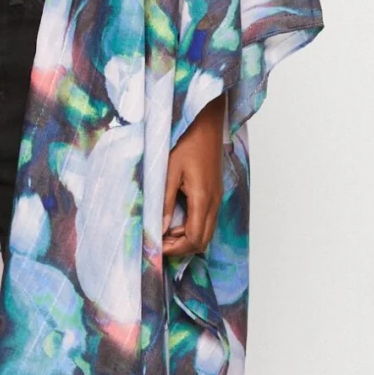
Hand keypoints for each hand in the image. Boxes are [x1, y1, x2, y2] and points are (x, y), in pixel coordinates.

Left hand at [162, 92, 225, 258]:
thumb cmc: (186, 143)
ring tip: (164, 232)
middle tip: (159, 242)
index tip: (157, 247)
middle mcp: (214, 202)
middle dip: (181, 248)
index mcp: (202, 198)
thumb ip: (165, 202)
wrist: (206, 126)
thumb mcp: (169, 172)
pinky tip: (175, 221)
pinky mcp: (214, 195)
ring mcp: (216, 199)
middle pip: (202, 241)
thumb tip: (159, 229)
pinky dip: (192, 229)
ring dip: (186, 239)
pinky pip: (207, 222)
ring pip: (206, 233)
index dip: (175, 248)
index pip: (193, 238)